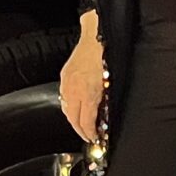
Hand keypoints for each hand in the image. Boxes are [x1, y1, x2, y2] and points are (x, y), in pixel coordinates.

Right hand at [59, 16, 104, 144]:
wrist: (97, 37)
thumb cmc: (107, 58)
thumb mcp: (111, 84)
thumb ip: (104, 103)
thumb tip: (103, 117)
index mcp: (87, 94)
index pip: (85, 122)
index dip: (89, 133)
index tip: (94, 138)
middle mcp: (74, 90)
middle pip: (72, 119)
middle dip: (80, 130)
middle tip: (87, 136)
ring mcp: (67, 83)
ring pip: (66, 109)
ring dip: (73, 119)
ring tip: (81, 124)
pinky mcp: (64, 75)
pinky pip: (64, 97)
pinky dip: (69, 105)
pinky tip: (75, 106)